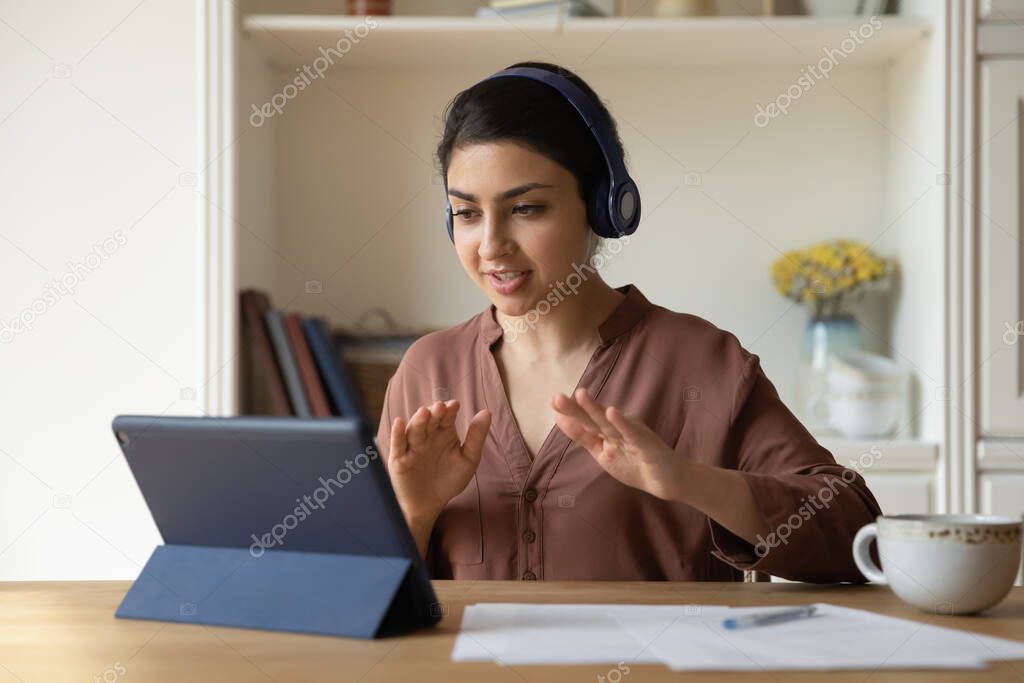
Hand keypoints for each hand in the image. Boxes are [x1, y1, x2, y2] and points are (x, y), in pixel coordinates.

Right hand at [386, 399, 490, 521]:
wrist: (430, 505)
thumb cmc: (449, 481)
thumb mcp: (468, 459)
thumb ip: (476, 437)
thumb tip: (487, 412)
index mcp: (444, 433)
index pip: (446, 417)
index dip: (449, 410)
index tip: (455, 405)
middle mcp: (427, 436)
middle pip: (429, 420)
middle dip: (434, 413)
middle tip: (440, 407)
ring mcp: (412, 447)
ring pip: (414, 430)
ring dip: (418, 420)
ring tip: (424, 412)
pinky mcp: (399, 459)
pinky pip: (397, 444)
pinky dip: (396, 433)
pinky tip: (399, 422)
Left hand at [551, 388, 686, 500]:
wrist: (668, 481)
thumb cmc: (635, 463)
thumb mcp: (602, 452)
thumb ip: (582, 435)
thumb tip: (559, 418)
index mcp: (607, 430)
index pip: (585, 421)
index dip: (569, 412)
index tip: (551, 401)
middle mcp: (619, 428)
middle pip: (594, 418)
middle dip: (576, 408)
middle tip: (557, 397)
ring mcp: (633, 435)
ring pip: (611, 423)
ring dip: (596, 409)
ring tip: (581, 395)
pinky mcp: (647, 445)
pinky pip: (633, 434)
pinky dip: (623, 424)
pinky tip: (613, 413)